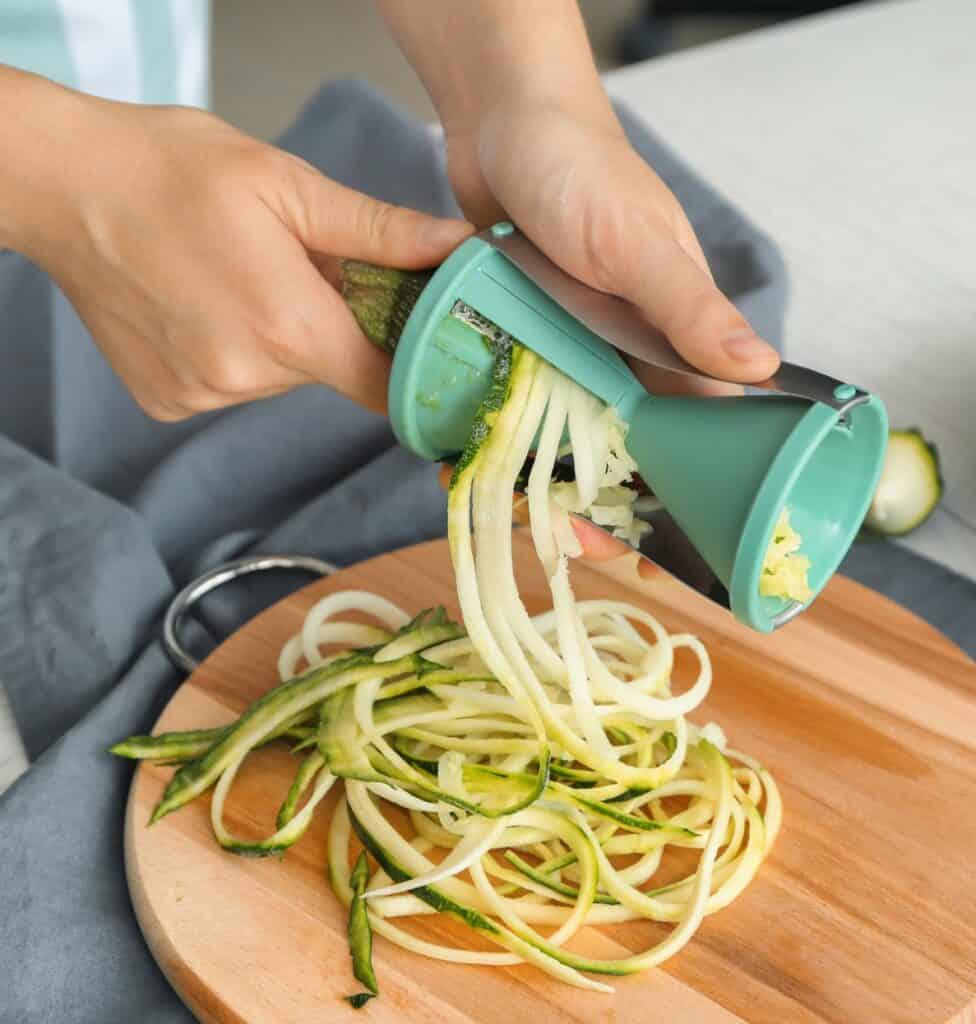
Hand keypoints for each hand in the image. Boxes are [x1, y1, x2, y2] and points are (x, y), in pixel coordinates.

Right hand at [1, 73, 471, 418]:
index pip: (385, 385)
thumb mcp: (286, 185)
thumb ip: (379, 231)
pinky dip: (231, 352)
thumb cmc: (172, 170)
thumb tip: (456, 246)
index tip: (409, 339)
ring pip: (278, 377)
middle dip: (328, 325)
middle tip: (297, 269)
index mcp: (290, 328)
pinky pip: (230, 384)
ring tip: (237, 277)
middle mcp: (249, 378)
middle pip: (329, 371)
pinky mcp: (169, 402)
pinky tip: (202, 304)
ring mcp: (203, 395)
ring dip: (277, 337)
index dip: (406, 366)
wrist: (63, 186)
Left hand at [442, 100, 781, 569]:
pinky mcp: (520, 338)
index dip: (684, 489)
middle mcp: (624, 349)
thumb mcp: (635, 243)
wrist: (504, 121)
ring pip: (567, 432)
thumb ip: (689, 309)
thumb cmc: (580, 169)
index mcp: (672, 334)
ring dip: (548, 476)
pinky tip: (476, 466)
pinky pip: (515, 401)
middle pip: (626, 444)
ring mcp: (569, 347)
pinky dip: (501, 432)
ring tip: (522, 518)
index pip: (696, 428)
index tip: (661, 547)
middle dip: (606, 501)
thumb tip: (759, 372)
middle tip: (576, 544)